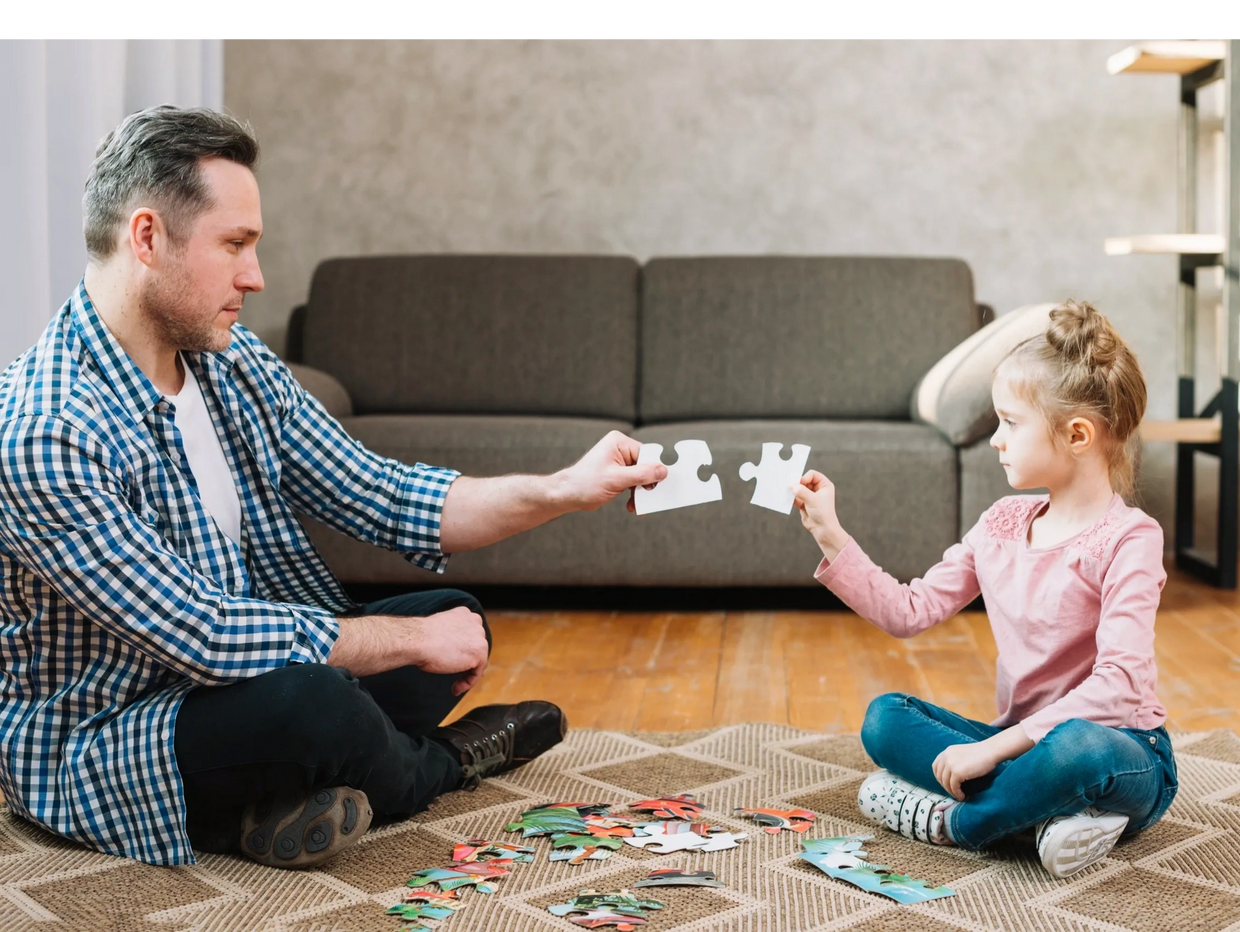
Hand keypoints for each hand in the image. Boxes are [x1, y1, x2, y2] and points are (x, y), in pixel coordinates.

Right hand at [406, 606, 490, 695]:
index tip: (456, 661)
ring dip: (467, 675)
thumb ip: (451, 636)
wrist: (417, 641)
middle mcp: (475, 622)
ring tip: (454, 686)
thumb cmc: (420, 638)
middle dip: (469, 662)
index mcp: (464, 614)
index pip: (471, 635)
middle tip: (458, 677)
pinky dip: (467, 683)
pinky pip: (477, 673)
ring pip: (478, 661)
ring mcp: (479, 637)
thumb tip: (455, 652)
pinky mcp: (479, 652)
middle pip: (477, 647)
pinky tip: (455, 689)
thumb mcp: (439, 631)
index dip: (465, 650)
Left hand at [553, 430, 667, 513]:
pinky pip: (634, 482)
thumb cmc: (586, 483)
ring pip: (641, 476)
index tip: (656, 486)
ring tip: (636, 505)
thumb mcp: (617, 479)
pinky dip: (635, 494)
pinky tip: (631, 505)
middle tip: (646, 498)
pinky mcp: (619, 473)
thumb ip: (641, 474)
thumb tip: (663, 471)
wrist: (568, 495)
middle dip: (646, 484)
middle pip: (645, 466)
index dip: (653, 470)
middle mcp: (620, 449)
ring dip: (640, 492)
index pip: (646, 454)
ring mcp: (619, 461)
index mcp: (619, 443)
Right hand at [793, 470, 848, 558]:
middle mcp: (818, 489)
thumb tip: (790, 485)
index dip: (804, 478)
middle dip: (797, 484)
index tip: (799, 484)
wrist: (822, 529)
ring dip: (793, 492)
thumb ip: (801, 491)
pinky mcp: (804, 503)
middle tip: (790, 487)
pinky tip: (789, 500)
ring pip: (798, 489)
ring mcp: (810, 496)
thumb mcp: (812, 500)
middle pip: (804, 481)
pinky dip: (792, 499)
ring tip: (789, 494)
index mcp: (824, 485)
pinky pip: (795, 497)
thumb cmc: (823, 513)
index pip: (812, 474)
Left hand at [932, 742, 999, 799]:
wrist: (991, 751)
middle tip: (954, 792)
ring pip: (946, 783)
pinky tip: (962, 796)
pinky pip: (953, 787)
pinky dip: (957, 793)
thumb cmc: (981, 754)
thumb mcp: (962, 754)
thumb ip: (954, 761)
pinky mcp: (957, 772)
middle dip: (946, 786)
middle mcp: (946, 756)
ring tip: (959, 795)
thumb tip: (950, 776)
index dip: (939, 777)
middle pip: (939, 776)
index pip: (936, 767)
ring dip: (952, 792)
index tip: (946, 784)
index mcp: (947, 752)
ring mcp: (950, 764)